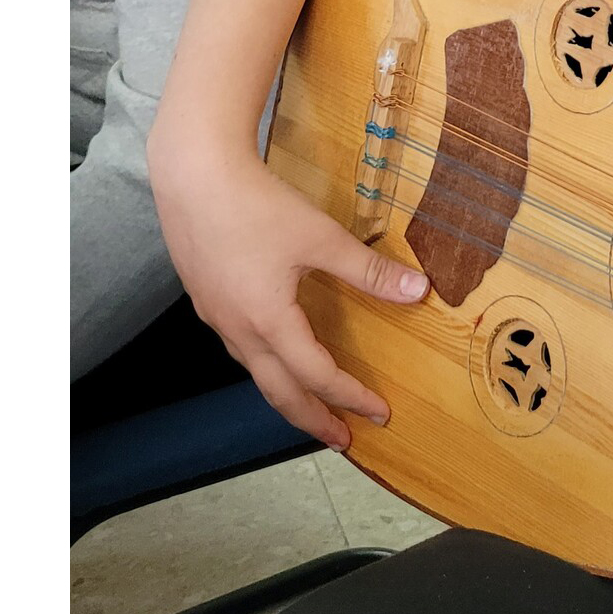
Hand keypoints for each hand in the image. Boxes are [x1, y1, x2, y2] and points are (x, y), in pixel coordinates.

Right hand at [152, 141, 424, 448]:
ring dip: (287, 394)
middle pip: (278, 392)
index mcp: (268, 321)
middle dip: (312, 419)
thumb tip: (420, 292)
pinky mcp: (206, 299)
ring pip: (255, 372)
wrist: (192, 174)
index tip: (380, 413)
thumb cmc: (256, 205)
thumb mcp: (321, 238)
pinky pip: (240, 349)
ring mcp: (216, 317)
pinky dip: (266, 366)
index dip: (351, 396)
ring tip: (313, 406)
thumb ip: (368, 270)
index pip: (317, 375)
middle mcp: (237, 329)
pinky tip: (277, 356)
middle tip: (342, 440)